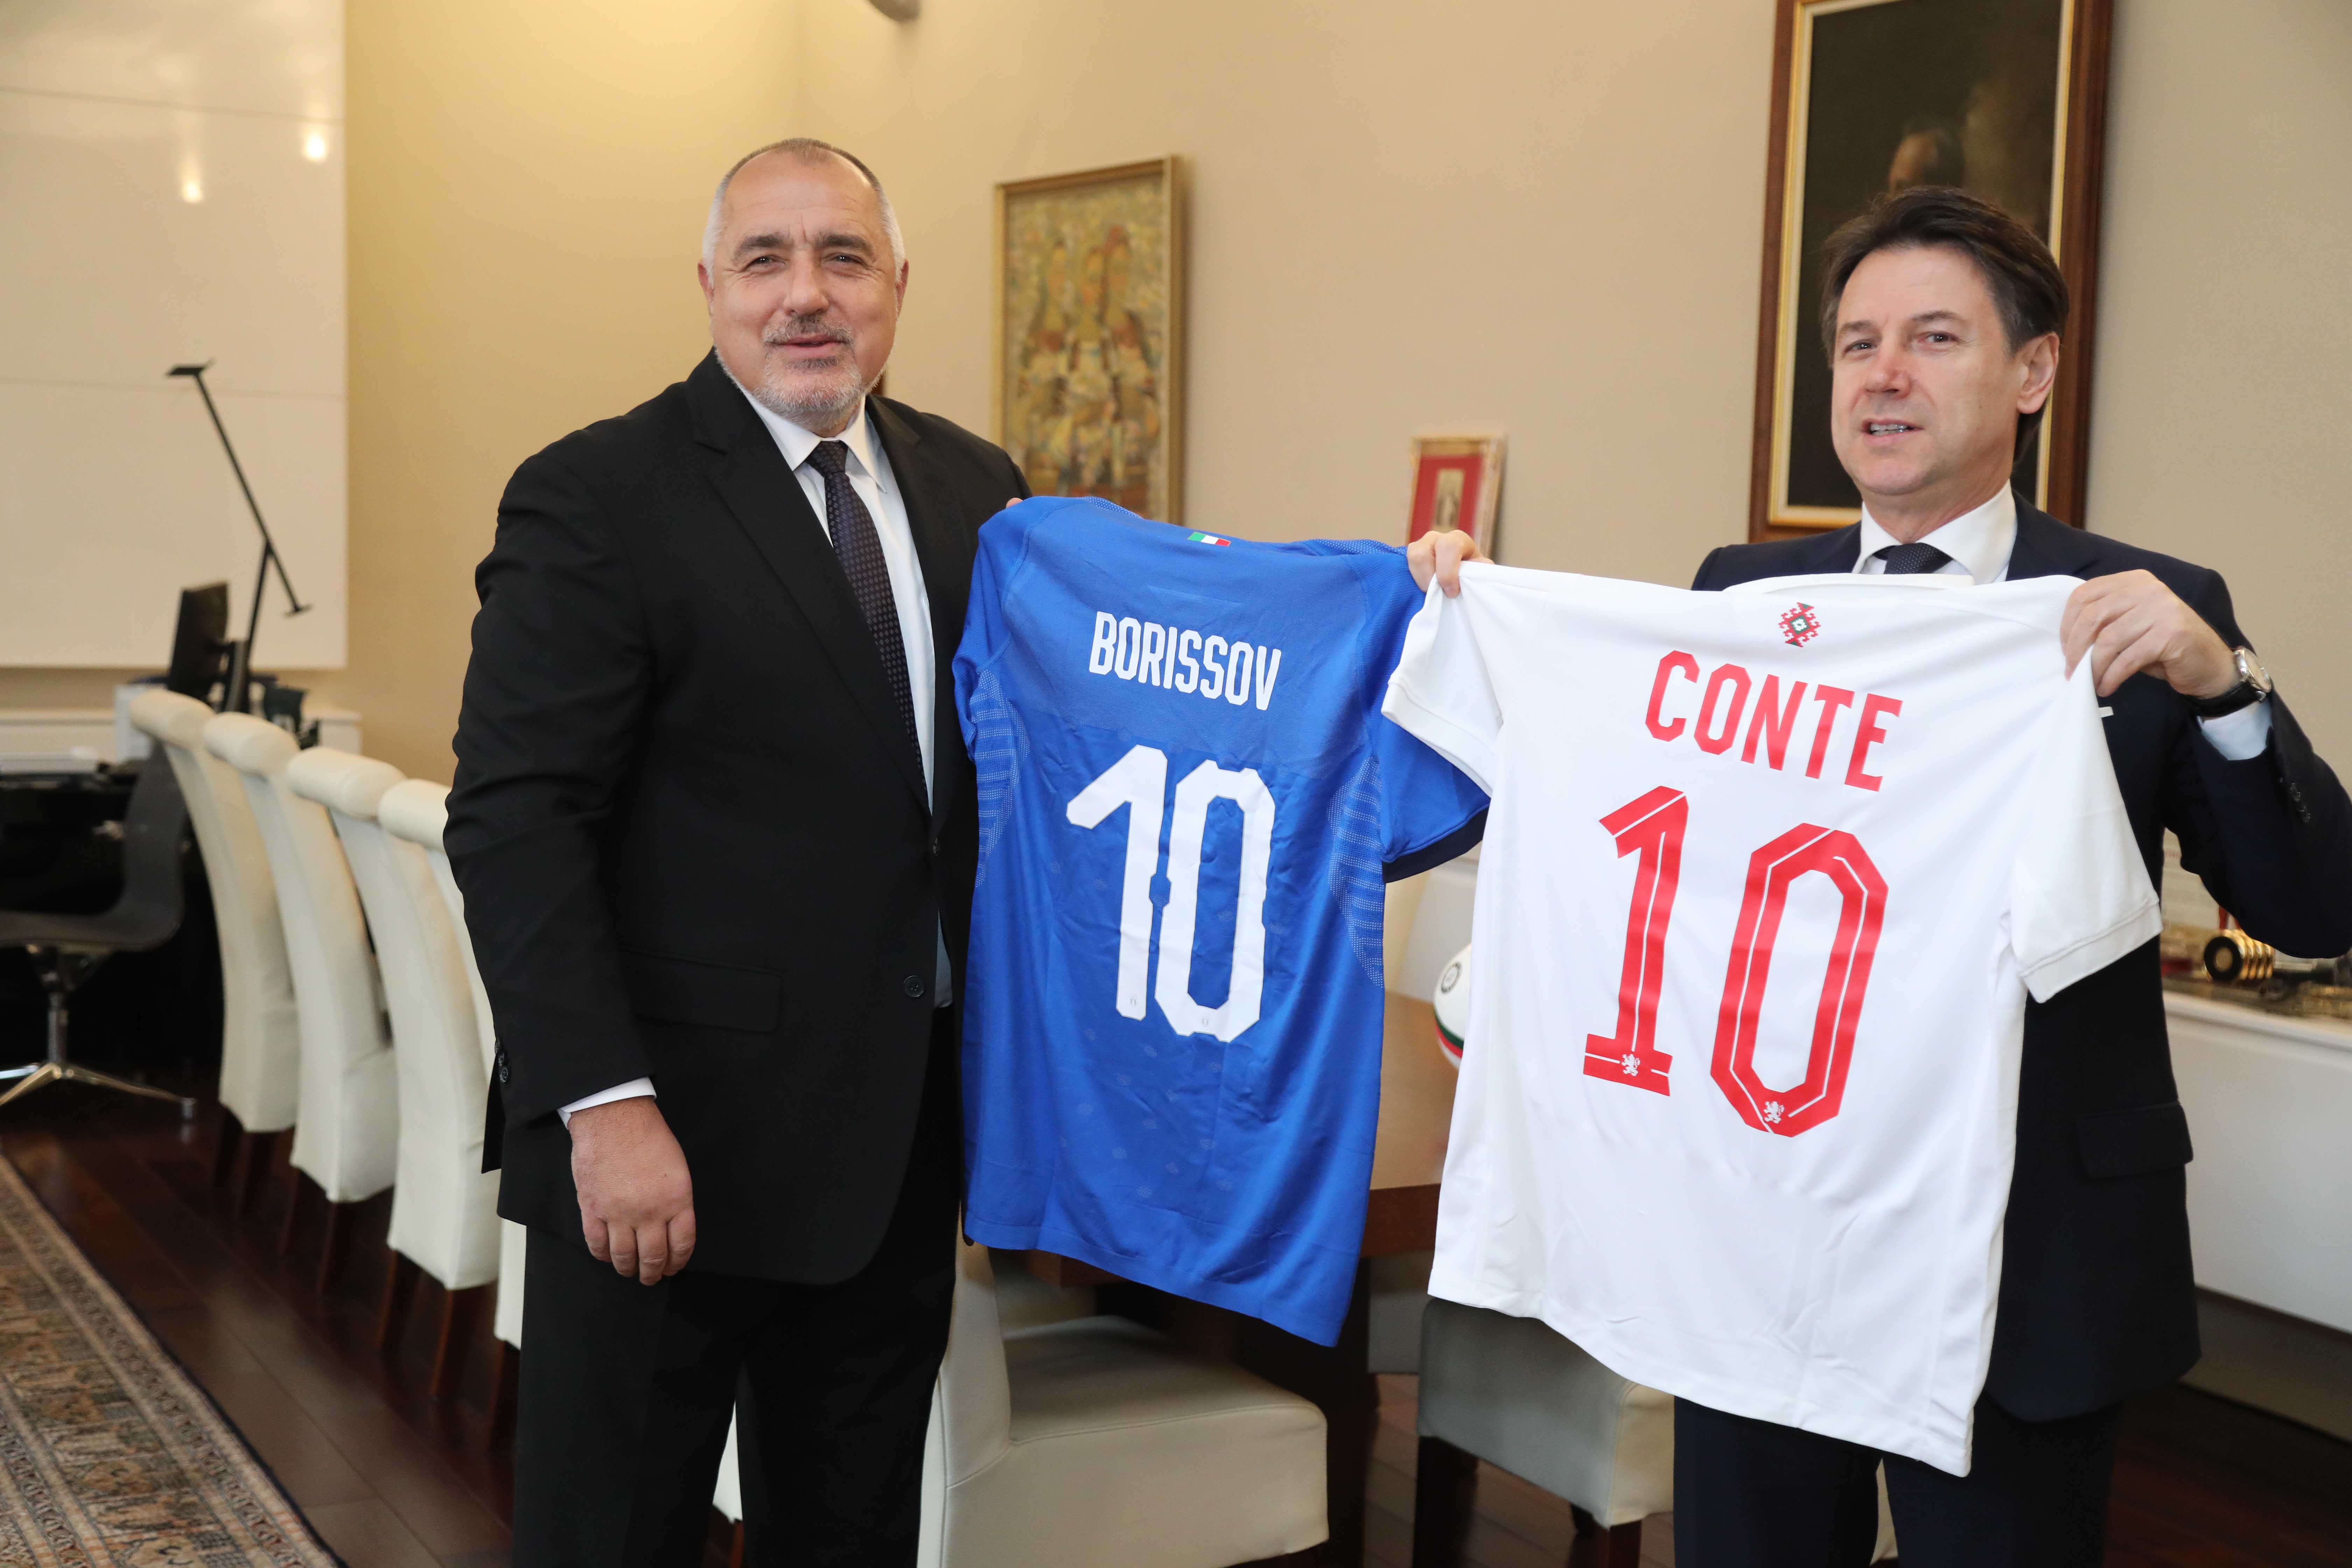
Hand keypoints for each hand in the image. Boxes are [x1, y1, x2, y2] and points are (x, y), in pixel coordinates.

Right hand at [569, 1096, 695, 1284]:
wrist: (614, 1119)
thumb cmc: (649, 1137)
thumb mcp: (678, 1168)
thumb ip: (676, 1201)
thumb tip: (672, 1228)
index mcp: (676, 1199)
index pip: (681, 1244)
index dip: (678, 1262)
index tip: (674, 1268)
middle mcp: (649, 1211)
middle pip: (653, 1256)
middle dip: (653, 1273)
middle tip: (652, 1278)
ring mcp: (618, 1213)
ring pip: (624, 1256)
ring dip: (628, 1269)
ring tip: (631, 1272)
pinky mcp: (592, 1209)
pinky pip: (597, 1244)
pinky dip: (603, 1256)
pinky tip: (608, 1257)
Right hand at [1408, 529, 1484, 595]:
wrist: (1458, 577)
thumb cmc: (1470, 575)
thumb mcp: (1480, 573)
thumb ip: (1481, 570)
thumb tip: (1477, 569)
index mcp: (1456, 539)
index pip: (1448, 547)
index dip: (1447, 572)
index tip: (1452, 592)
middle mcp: (1435, 538)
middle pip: (1422, 554)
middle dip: (1429, 579)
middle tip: (1437, 595)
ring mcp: (1419, 546)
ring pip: (1411, 559)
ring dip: (1420, 580)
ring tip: (1430, 593)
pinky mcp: (1407, 558)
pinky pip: (1403, 567)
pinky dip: (1412, 581)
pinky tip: (1421, 590)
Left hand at [2060, 570, 2236, 699]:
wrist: (2208, 664)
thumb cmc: (2162, 647)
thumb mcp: (2130, 626)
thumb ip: (2104, 623)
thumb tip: (2069, 645)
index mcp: (2134, 581)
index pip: (2085, 595)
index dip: (2068, 624)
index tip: (2066, 649)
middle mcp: (2148, 589)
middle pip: (2093, 616)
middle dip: (2076, 648)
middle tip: (2073, 671)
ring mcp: (2162, 609)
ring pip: (2108, 639)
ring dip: (2093, 667)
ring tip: (2090, 682)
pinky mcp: (2171, 634)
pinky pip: (2127, 659)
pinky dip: (2111, 677)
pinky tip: (2106, 687)